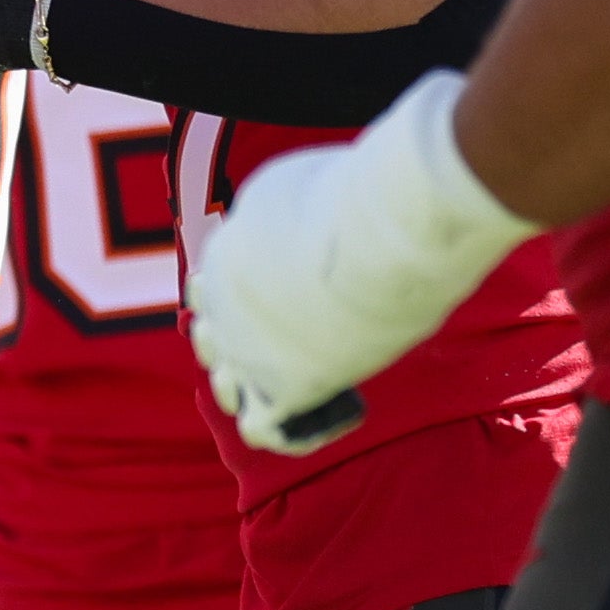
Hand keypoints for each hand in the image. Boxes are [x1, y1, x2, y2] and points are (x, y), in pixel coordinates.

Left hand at [189, 71, 534, 452]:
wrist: (395, 220)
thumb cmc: (365, 188)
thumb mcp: (301, 181)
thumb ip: (285, 209)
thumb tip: (300, 207)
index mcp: (221, 253)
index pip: (215, 293)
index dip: (250, 301)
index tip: (295, 299)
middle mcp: (220, 303)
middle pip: (214, 340)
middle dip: (246, 345)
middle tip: (306, 339)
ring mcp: (246, 346)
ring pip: (230, 387)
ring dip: (263, 388)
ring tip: (315, 374)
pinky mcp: (285, 384)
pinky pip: (268, 428)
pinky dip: (292, 426)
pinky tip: (340, 407)